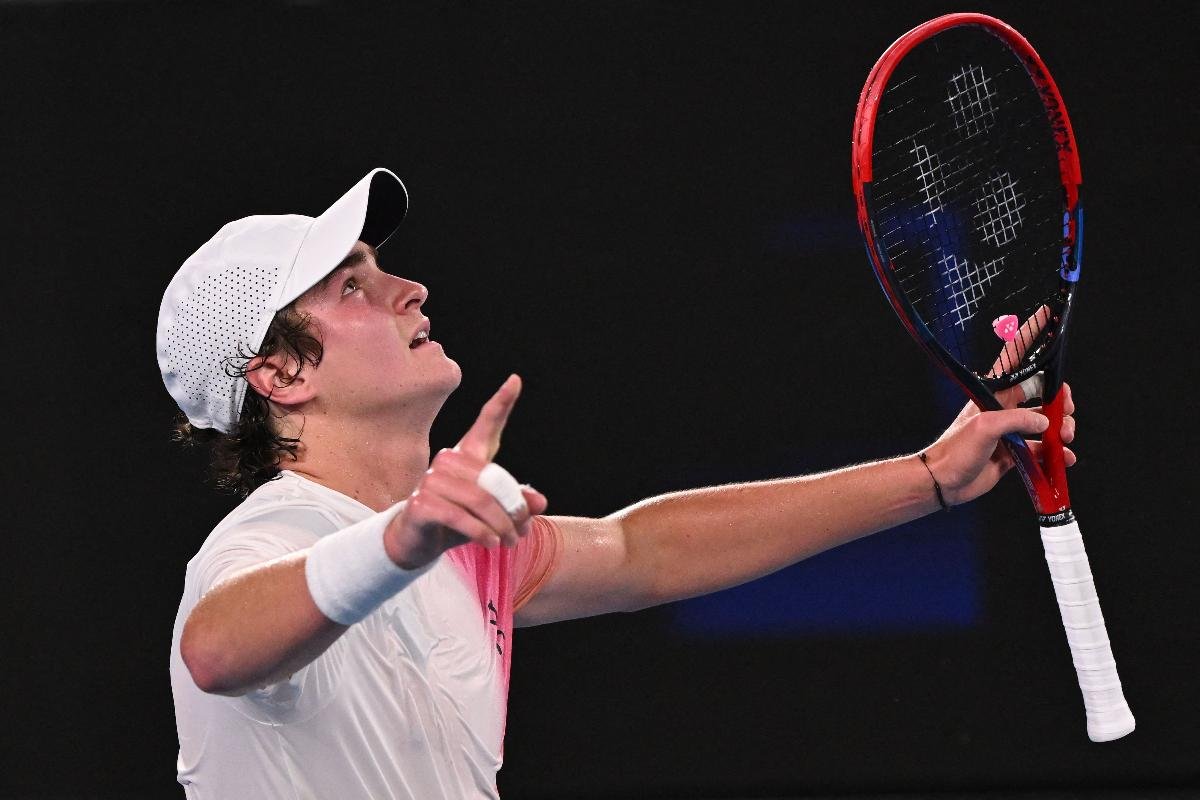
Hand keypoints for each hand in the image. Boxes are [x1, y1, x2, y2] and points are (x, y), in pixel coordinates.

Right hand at [384, 375, 548, 568]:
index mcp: (466, 456)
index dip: (501, 402)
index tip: (515, 380)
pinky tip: (491, 544)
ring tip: (509, 542)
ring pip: (479, 500)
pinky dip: (480, 533)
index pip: (485, 425)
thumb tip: (540, 503)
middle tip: (523, 531)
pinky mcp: (420, 503)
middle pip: (492, 480)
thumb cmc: (456, 523)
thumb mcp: (491, 515)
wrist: (416, 544)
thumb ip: (515, 505)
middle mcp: (446, 461)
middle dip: (513, 509)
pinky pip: (459, 517)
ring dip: (500, 526)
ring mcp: (430, 480)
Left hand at [923, 308, 1075, 505]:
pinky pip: (1042, 449)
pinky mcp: (1014, 454)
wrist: (944, 482)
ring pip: (1046, 423)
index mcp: (994, 394)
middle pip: (1042, 394)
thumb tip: (1044, 422)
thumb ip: (1018, 420)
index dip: (1030, 335)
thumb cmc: (955, 451)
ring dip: (1061, 429)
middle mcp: (1003, 408)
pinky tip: (1064, 458)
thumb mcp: (985, 427)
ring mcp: (1009, 431)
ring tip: (1064, 439)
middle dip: (1060, 401)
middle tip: (1066, 412)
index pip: (1016, 357)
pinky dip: (1056, 453)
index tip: (1045, 315)